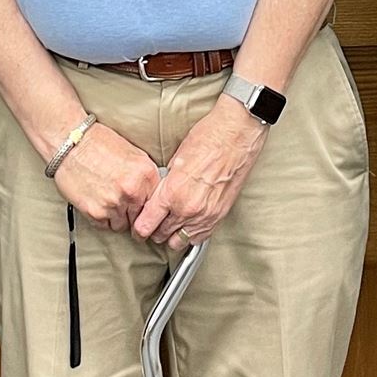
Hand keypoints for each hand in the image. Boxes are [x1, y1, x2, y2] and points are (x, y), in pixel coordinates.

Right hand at [53, 120, 162, 231]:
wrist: (69, 143)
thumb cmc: (98, 143)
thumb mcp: (132, 153)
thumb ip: (145, 175)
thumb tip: (151, 194)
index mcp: (146, 174)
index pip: (156, 204)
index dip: (147, 205)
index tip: (141, 207)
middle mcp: (133, 191)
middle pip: (140, 217)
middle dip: (131, 212)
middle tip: (120, 201)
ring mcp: (114, 203)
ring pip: (122, 224)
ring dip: (116, 216)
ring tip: (106, 198)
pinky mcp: (96, 212)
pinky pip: (104, 226)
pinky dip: (100, 217)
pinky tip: (96, 200)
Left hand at [133, 97, 267, 246]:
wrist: (236, 135)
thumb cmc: (208, 138)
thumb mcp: (175, 159)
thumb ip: (166, 184)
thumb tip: (159, 196)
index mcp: (172, 193)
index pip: (146, 225)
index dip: (139, 226)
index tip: (139, 224)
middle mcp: (188, 208)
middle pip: (161, 235)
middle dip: (154, 229)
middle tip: (153, 222)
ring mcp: (205, 214)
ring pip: (179, 241)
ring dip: (172, 234)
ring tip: (171, 224)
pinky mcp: (220, 215)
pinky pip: (200, 237)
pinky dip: (191, 233)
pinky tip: (188, 224)